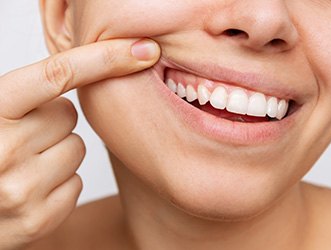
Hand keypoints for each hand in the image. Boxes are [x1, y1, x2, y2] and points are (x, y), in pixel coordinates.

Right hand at [0, 38, 159, 249]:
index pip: (57, 74)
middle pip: (69, 115)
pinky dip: (59, 183)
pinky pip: (76, 183)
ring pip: (77, 149)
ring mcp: (20, 189)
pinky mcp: (38, 220)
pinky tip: (31, 187)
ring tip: (24, 164)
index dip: (104, 58)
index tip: (142, 50)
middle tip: (25, 136)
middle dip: (53, 122)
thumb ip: (29, 93)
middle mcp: (2, 150)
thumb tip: (95, 67)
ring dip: (57, 152)